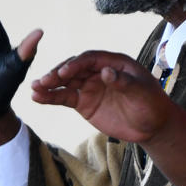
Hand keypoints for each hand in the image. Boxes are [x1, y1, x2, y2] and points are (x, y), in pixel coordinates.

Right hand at [30, 50, 172, 143]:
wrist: (151, 126)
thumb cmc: (151, 104)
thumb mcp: (142, 92)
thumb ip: (124, 82)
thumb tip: (106, 72)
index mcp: (113, 62)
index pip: (90, 59)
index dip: (76, 65)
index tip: (64, 73)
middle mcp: (98, 71)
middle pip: (74, 69)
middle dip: (58, 74)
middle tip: (43, 81)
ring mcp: (89, 87)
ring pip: (65, 83)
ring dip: (49, 85)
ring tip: (34, 89)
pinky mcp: (84, 103)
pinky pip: (65, 98)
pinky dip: (51, 98)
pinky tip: (37, 98)